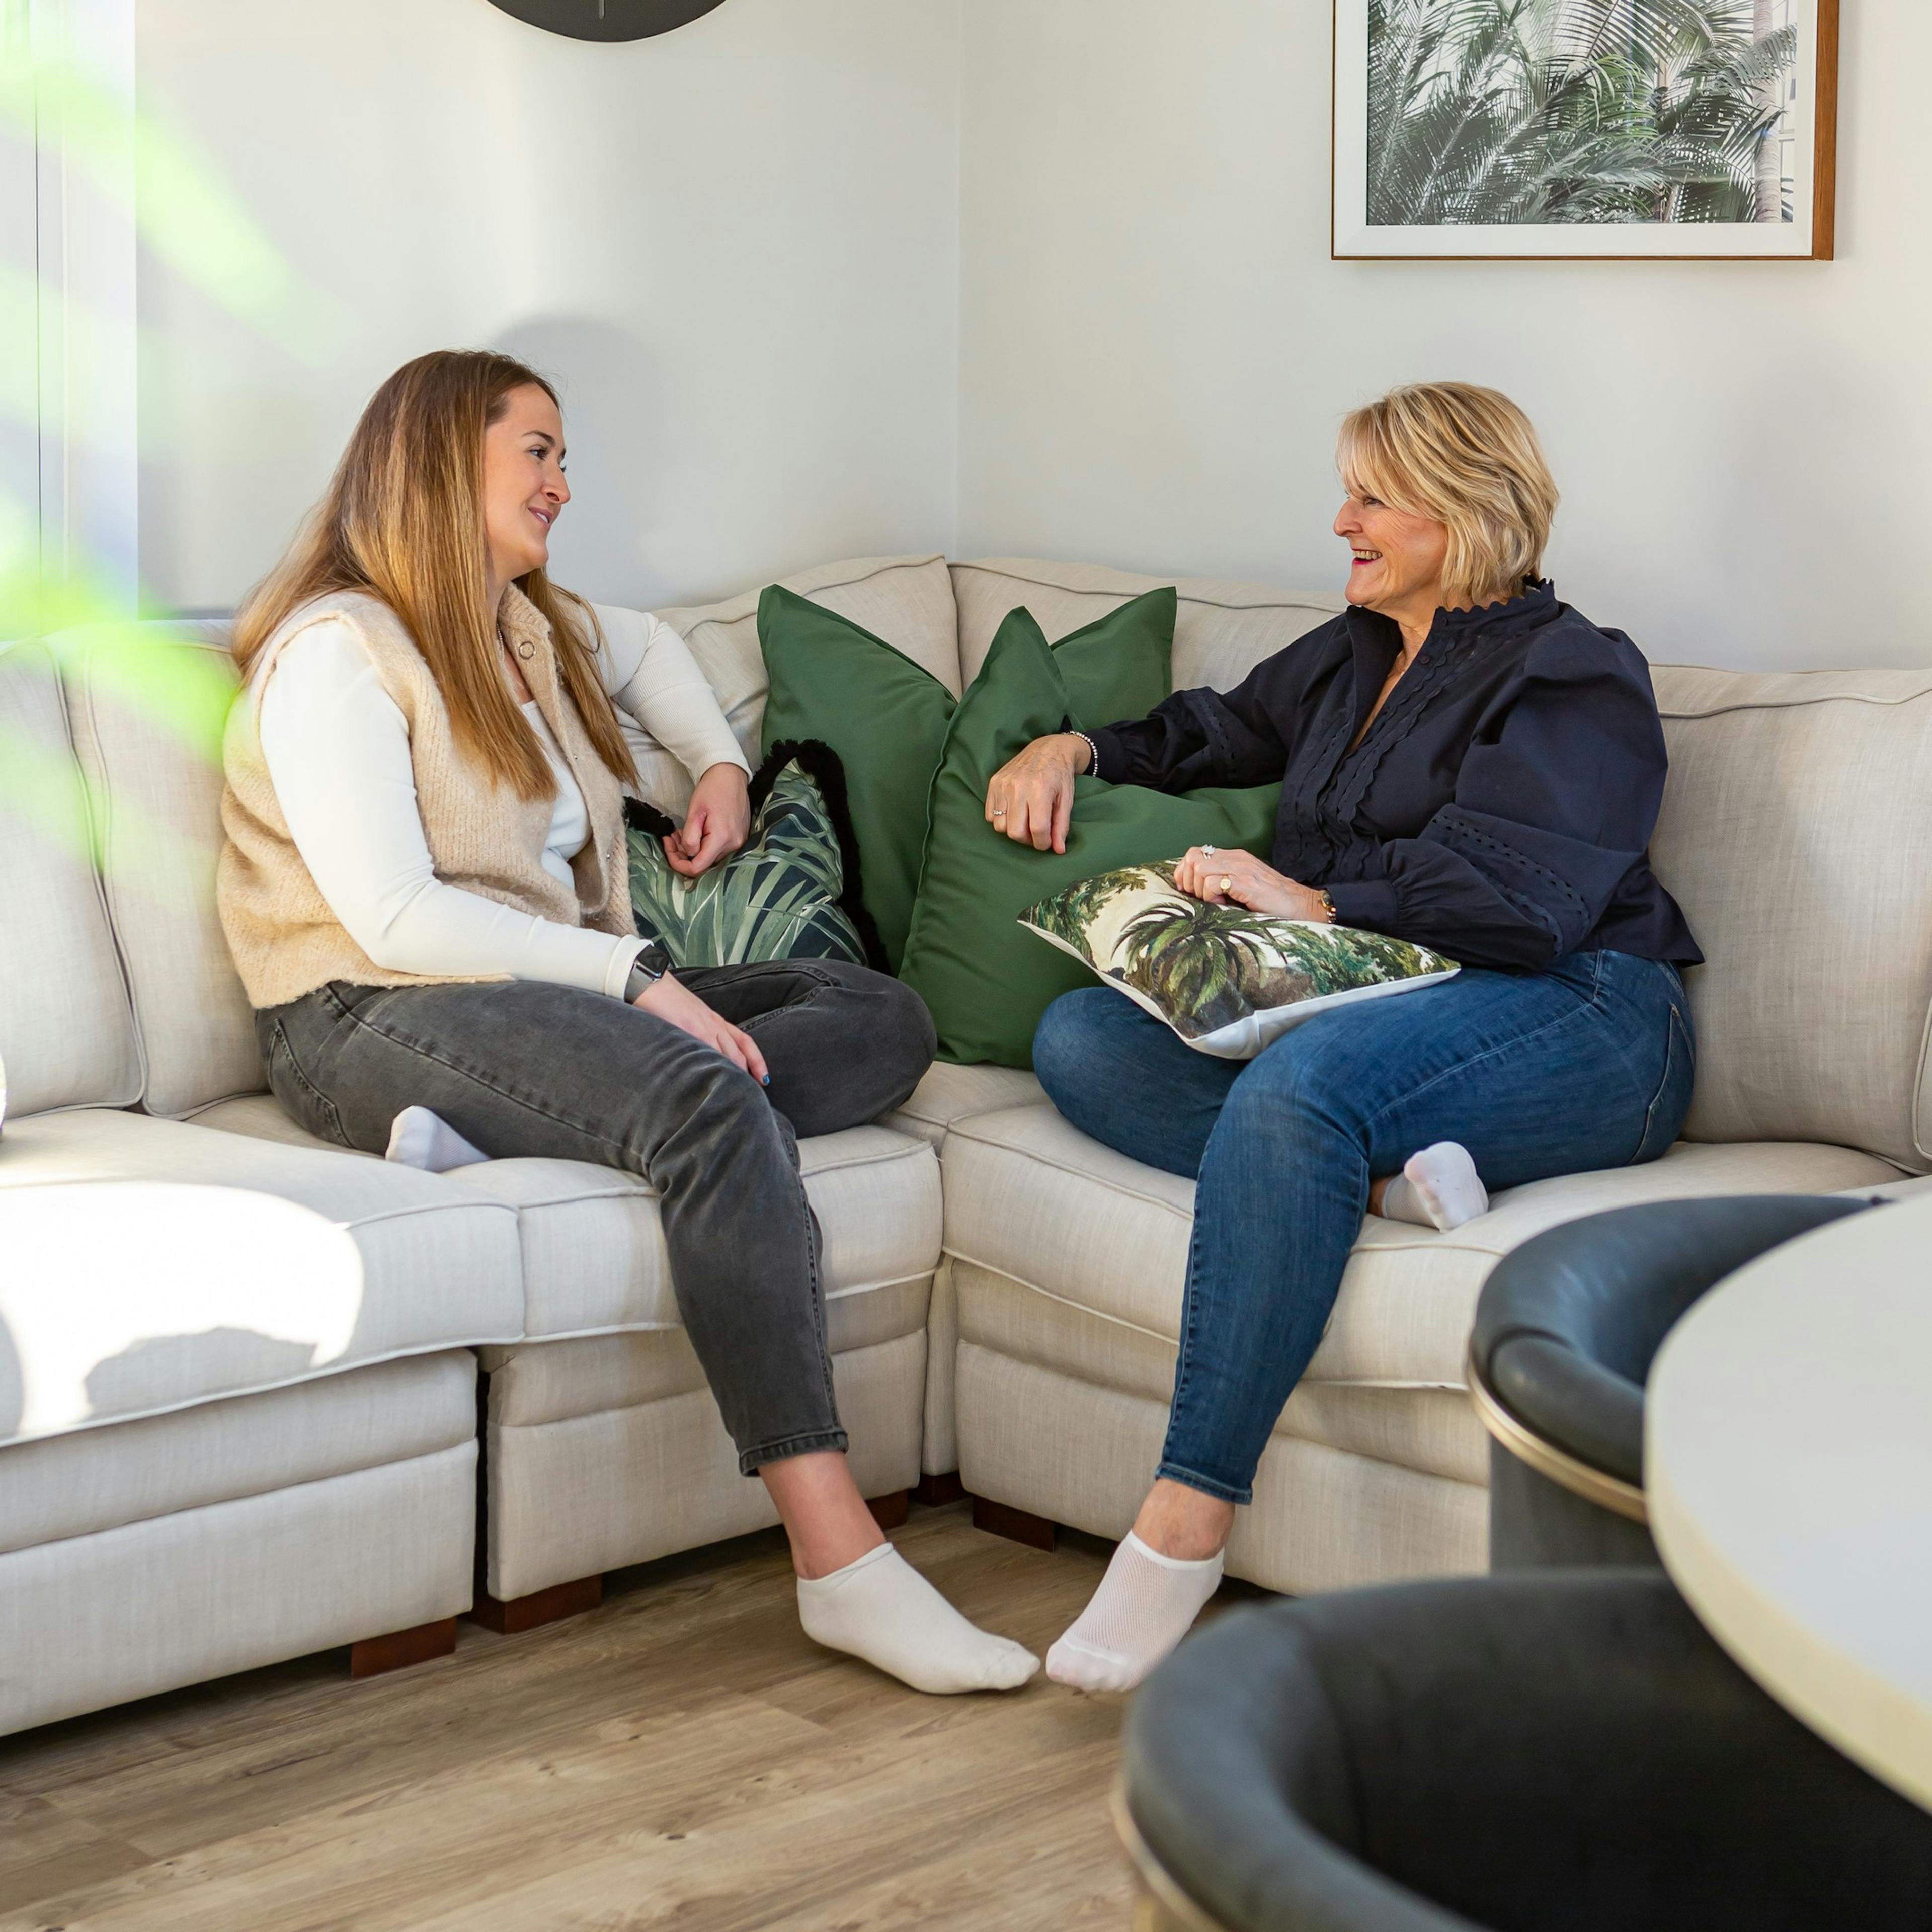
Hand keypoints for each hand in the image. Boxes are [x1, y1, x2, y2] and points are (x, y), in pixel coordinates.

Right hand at [634, 971, 769, 1083]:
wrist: (653, 983)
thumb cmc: (668, 999)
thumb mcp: (693, 1014)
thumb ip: (701, 1031)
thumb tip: (702, 1050)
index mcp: (717, 1021)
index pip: (745, 1042)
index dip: (757, 1061)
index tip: (764, 1077)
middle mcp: (715, 1025)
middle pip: (740, 1053)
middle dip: (748, 1074)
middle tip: (754, 1092)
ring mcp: (704, 1029)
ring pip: (728, 1056)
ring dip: (734, 1075)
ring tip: (736, 1093)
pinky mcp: (691, 1032)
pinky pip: (708, 1054)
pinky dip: (714, 1069)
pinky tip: (715, 1083)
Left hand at [664, 763, 750, 877]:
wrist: (731, 776)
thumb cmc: (712, 789)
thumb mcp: (694, 812)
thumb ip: (690, 837)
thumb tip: (688, 853)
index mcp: (722, 839)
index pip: (697, 868)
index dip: (678, 864)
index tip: (668, 847)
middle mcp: (733, 845)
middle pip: (703, 864)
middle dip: (682, 854)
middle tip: (672, 837)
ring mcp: (739, 842)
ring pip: (710, 858)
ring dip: (692, 849)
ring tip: (682, 832)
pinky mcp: (739, 838)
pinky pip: (718, 850)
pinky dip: (704, 845)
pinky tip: (697, 832)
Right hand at [985, 732, 1087, 853]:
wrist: (1048, 749)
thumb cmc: (1059, 775)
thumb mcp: (1066, 800)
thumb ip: (1061, 826)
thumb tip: (1058, 850)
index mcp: (1039, 791)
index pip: (1037, 830)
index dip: (1043, 843)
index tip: (1046, 842)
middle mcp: (1018, 788)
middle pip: (1015, 832)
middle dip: (1027, 839)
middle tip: (1036, 833)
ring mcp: (1003, 785)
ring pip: (1000, 826)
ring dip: (1013, 830)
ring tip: (1025, 822)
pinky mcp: (993, 783)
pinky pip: (989, 815)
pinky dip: (1001, 819)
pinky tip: (1014, 812)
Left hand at [1172, 847, 1331, 921]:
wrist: (1301, 904)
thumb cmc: (1272, 901)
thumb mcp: (1243, 886)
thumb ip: (1223, 882)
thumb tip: (1195, 890)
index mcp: (1234, 857)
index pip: (1196, 852)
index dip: (1185, 871)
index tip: (1188, 889)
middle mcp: (1236, 858)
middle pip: (1193, 857)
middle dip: (1189, 880)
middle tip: (1200, 897)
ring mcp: (1241, 868)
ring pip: (1200, 869)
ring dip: (1200, 889)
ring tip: (1214, 901)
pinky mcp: (1246, 882)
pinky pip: (1213, 882)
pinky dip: (1211, 896)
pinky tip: (1222, 904)